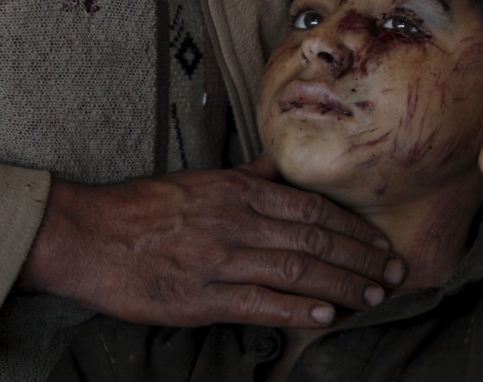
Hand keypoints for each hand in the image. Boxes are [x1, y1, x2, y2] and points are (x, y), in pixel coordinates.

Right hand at [18, 155, 404, 327]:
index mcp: (240, 193)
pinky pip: (258, 302)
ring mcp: (220, 259)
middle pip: (315, 239)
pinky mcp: (200, 296)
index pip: (313, 209)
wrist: (90, 234)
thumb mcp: (203, 180)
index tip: (380, 242)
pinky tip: (325, 315)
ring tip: (372, 296)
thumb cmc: (148, 206)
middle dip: (360, 258)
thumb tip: (279, 166)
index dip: (353, 228)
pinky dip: (295, 309)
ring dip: (340, 284)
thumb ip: (248, 176)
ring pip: (295, 269)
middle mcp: (238, 221)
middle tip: (392, 273)